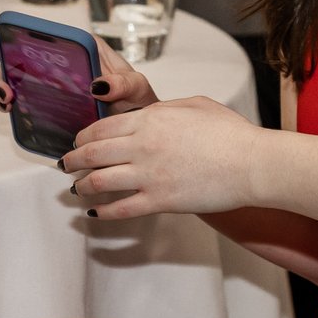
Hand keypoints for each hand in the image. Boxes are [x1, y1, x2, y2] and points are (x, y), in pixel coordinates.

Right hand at [0, 30, 157, 115]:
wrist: (135, 127)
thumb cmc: (137, 100)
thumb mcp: (136, 88)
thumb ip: (123, 84)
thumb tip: (97, 85)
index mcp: (81, 47)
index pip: (45, 32)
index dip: (16, 34)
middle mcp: (63, 61)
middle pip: (23, 55)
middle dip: (3, 70)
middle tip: (7, 91)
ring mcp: (53, 82)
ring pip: (18, 77)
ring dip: (4, 87)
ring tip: (7, 102)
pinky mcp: (49, 102)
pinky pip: (25, 99)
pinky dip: (12, 104)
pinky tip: (12, 111)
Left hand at [57, 94, 266, 218]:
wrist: (252, 164)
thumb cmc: (230, 132)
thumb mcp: (193, 105)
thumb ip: (164, 109)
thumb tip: (149, 114)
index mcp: (150, 119)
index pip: (101, 127)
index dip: (82, 136)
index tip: (77, 141)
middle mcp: (142, 145)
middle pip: (92, 153)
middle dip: (73, 160)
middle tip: (66, 165)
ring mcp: (149, 175)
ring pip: (99, 181)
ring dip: (82, 186)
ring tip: (76, 189)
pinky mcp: (159, 200)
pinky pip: (120, 208)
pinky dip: (102, 211)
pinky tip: (95, 212)